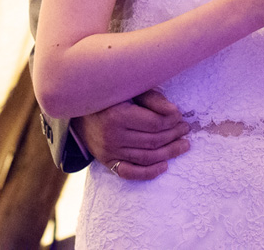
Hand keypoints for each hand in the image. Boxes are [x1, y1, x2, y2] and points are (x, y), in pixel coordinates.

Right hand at [73, 90, 189, 180]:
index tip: (180, 116)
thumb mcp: (129, 90)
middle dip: (174, 135)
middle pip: (153, 140)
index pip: (154, 123)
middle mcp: (112, 136)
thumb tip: (174, 112)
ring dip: (169, 153)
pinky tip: (165, 165)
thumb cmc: (109, 97)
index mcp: (117, 115)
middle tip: (185, 130)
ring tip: (183, 145)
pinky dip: (149, 172)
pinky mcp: (107, 162)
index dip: (172, 121)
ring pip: (146, 157)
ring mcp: (109, 152)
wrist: (78, 112)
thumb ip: (152, 99)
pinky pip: (130, 173)